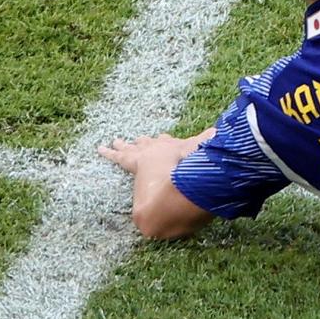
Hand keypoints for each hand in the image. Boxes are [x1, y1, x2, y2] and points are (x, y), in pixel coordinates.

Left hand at [97, 130, 212, 176]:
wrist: (171, 186)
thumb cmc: (189, 175)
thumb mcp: (202, 160)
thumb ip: (210, 145)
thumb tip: (220, 132)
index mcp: (175, 148)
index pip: (170, 143)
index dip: (167, 142)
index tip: (166, 139)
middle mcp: (159, 147)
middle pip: (150, 142)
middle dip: (145, 142)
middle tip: (141, 139)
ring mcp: (144, 153)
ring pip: (131, 146)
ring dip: (124, 144)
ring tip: (116, 140)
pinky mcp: (131, 162)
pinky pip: (116, 155)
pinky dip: (108, 152)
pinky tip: (99, 148)